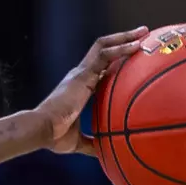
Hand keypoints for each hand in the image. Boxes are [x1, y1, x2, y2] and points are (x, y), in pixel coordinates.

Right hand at [35, 27, 148, 154]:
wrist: (42, 130)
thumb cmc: (55, 136)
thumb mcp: (77, 141)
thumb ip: (91, 144)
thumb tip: (104, 153)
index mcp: (79, 87)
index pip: (100, 68)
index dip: (115, 61)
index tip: (132, 58)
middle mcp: (80, 75)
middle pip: (103, 50)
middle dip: (123, 40)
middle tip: (142, 35)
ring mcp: (81, 73)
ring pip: (104, 46)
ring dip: (125, 37)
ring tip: (143, 32)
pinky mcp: (83, 74)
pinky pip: (105, 55)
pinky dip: (121, 48)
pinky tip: (136, 45)